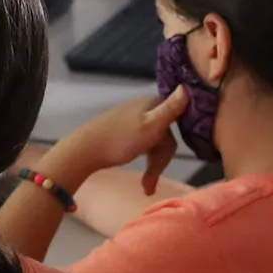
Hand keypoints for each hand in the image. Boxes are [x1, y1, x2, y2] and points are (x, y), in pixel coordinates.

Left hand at [54, 89, 187, 194]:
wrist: (85, 150)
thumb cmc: (120, 139)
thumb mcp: (151, 125)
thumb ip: (171, 109)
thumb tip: (187, 86)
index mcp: (153, 103)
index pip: (178, 122)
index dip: (173, 143)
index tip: (167, 160)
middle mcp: (145, 108)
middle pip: (166, 136)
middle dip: (160, 160)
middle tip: (150, 182)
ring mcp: (134, 119)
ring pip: (155, 143)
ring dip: (153, 166)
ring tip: (146, 187)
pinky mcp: (125, 131)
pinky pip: (144, 145)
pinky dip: (145, 161)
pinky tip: (143, 178)